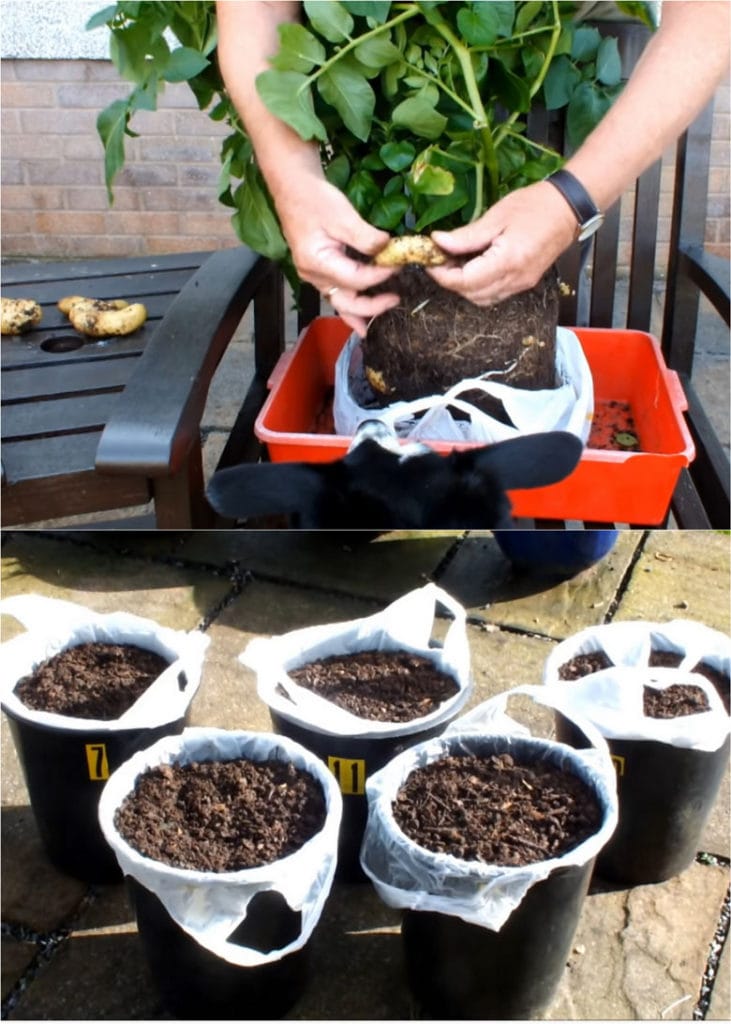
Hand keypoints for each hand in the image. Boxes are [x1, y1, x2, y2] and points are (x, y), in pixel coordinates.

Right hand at [275, 173, 399, 335]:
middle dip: (371, 307)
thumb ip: (366, 237)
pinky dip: (349, 305)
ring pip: (339, 302)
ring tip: (377, 321)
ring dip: (360, 311)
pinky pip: (336, 293)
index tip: (399, 265)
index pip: (356, 278)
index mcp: (317, 262)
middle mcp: (313, 275)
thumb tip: (388, 250)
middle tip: (395, 301)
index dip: (380, 275)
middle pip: (345, 302)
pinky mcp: (318, 270)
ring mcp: (313, 275)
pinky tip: (360, 316)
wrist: (292, 186)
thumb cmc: (314, 198)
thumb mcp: (343, 215)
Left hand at [428, 181, 578, 304]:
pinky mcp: (524, 283)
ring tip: (455, 262)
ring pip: (482, 298)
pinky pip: (495, 293)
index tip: (430, 261)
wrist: (568, 209)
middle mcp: (515, 279)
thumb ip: (466, 236)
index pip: (465, 282)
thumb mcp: (496, 216)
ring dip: (464, 286)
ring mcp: (521, 284)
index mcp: (508, 261)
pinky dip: (479, 286)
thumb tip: (438, 242)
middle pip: (472, 294)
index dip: (443, 275)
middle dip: (451, 281)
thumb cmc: (535, 206)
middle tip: (439, 259)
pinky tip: (474, 267)